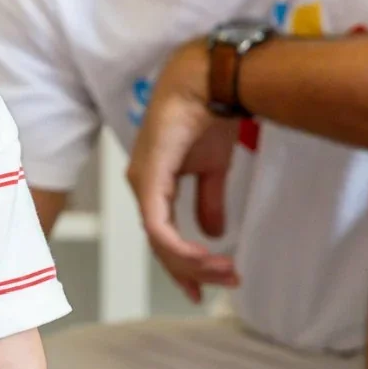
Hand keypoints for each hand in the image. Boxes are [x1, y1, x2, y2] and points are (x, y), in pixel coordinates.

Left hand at [126, 39, 242, 302]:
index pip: (162, 236)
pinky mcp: (148, 179)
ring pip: (159, 242)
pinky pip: (159, 227)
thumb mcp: (214, 168)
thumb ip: (209, 200)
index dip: (183, 265)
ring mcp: (142, 184)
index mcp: (154, 185)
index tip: (206, 287)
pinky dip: (182, 248)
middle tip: (224, 284)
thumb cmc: (208, 115)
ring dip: (193, 263)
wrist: (209, 81)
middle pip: (160, 245)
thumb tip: (214, 233)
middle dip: (192, 271)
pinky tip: (206, 258)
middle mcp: (142, 188)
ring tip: (225, 272)